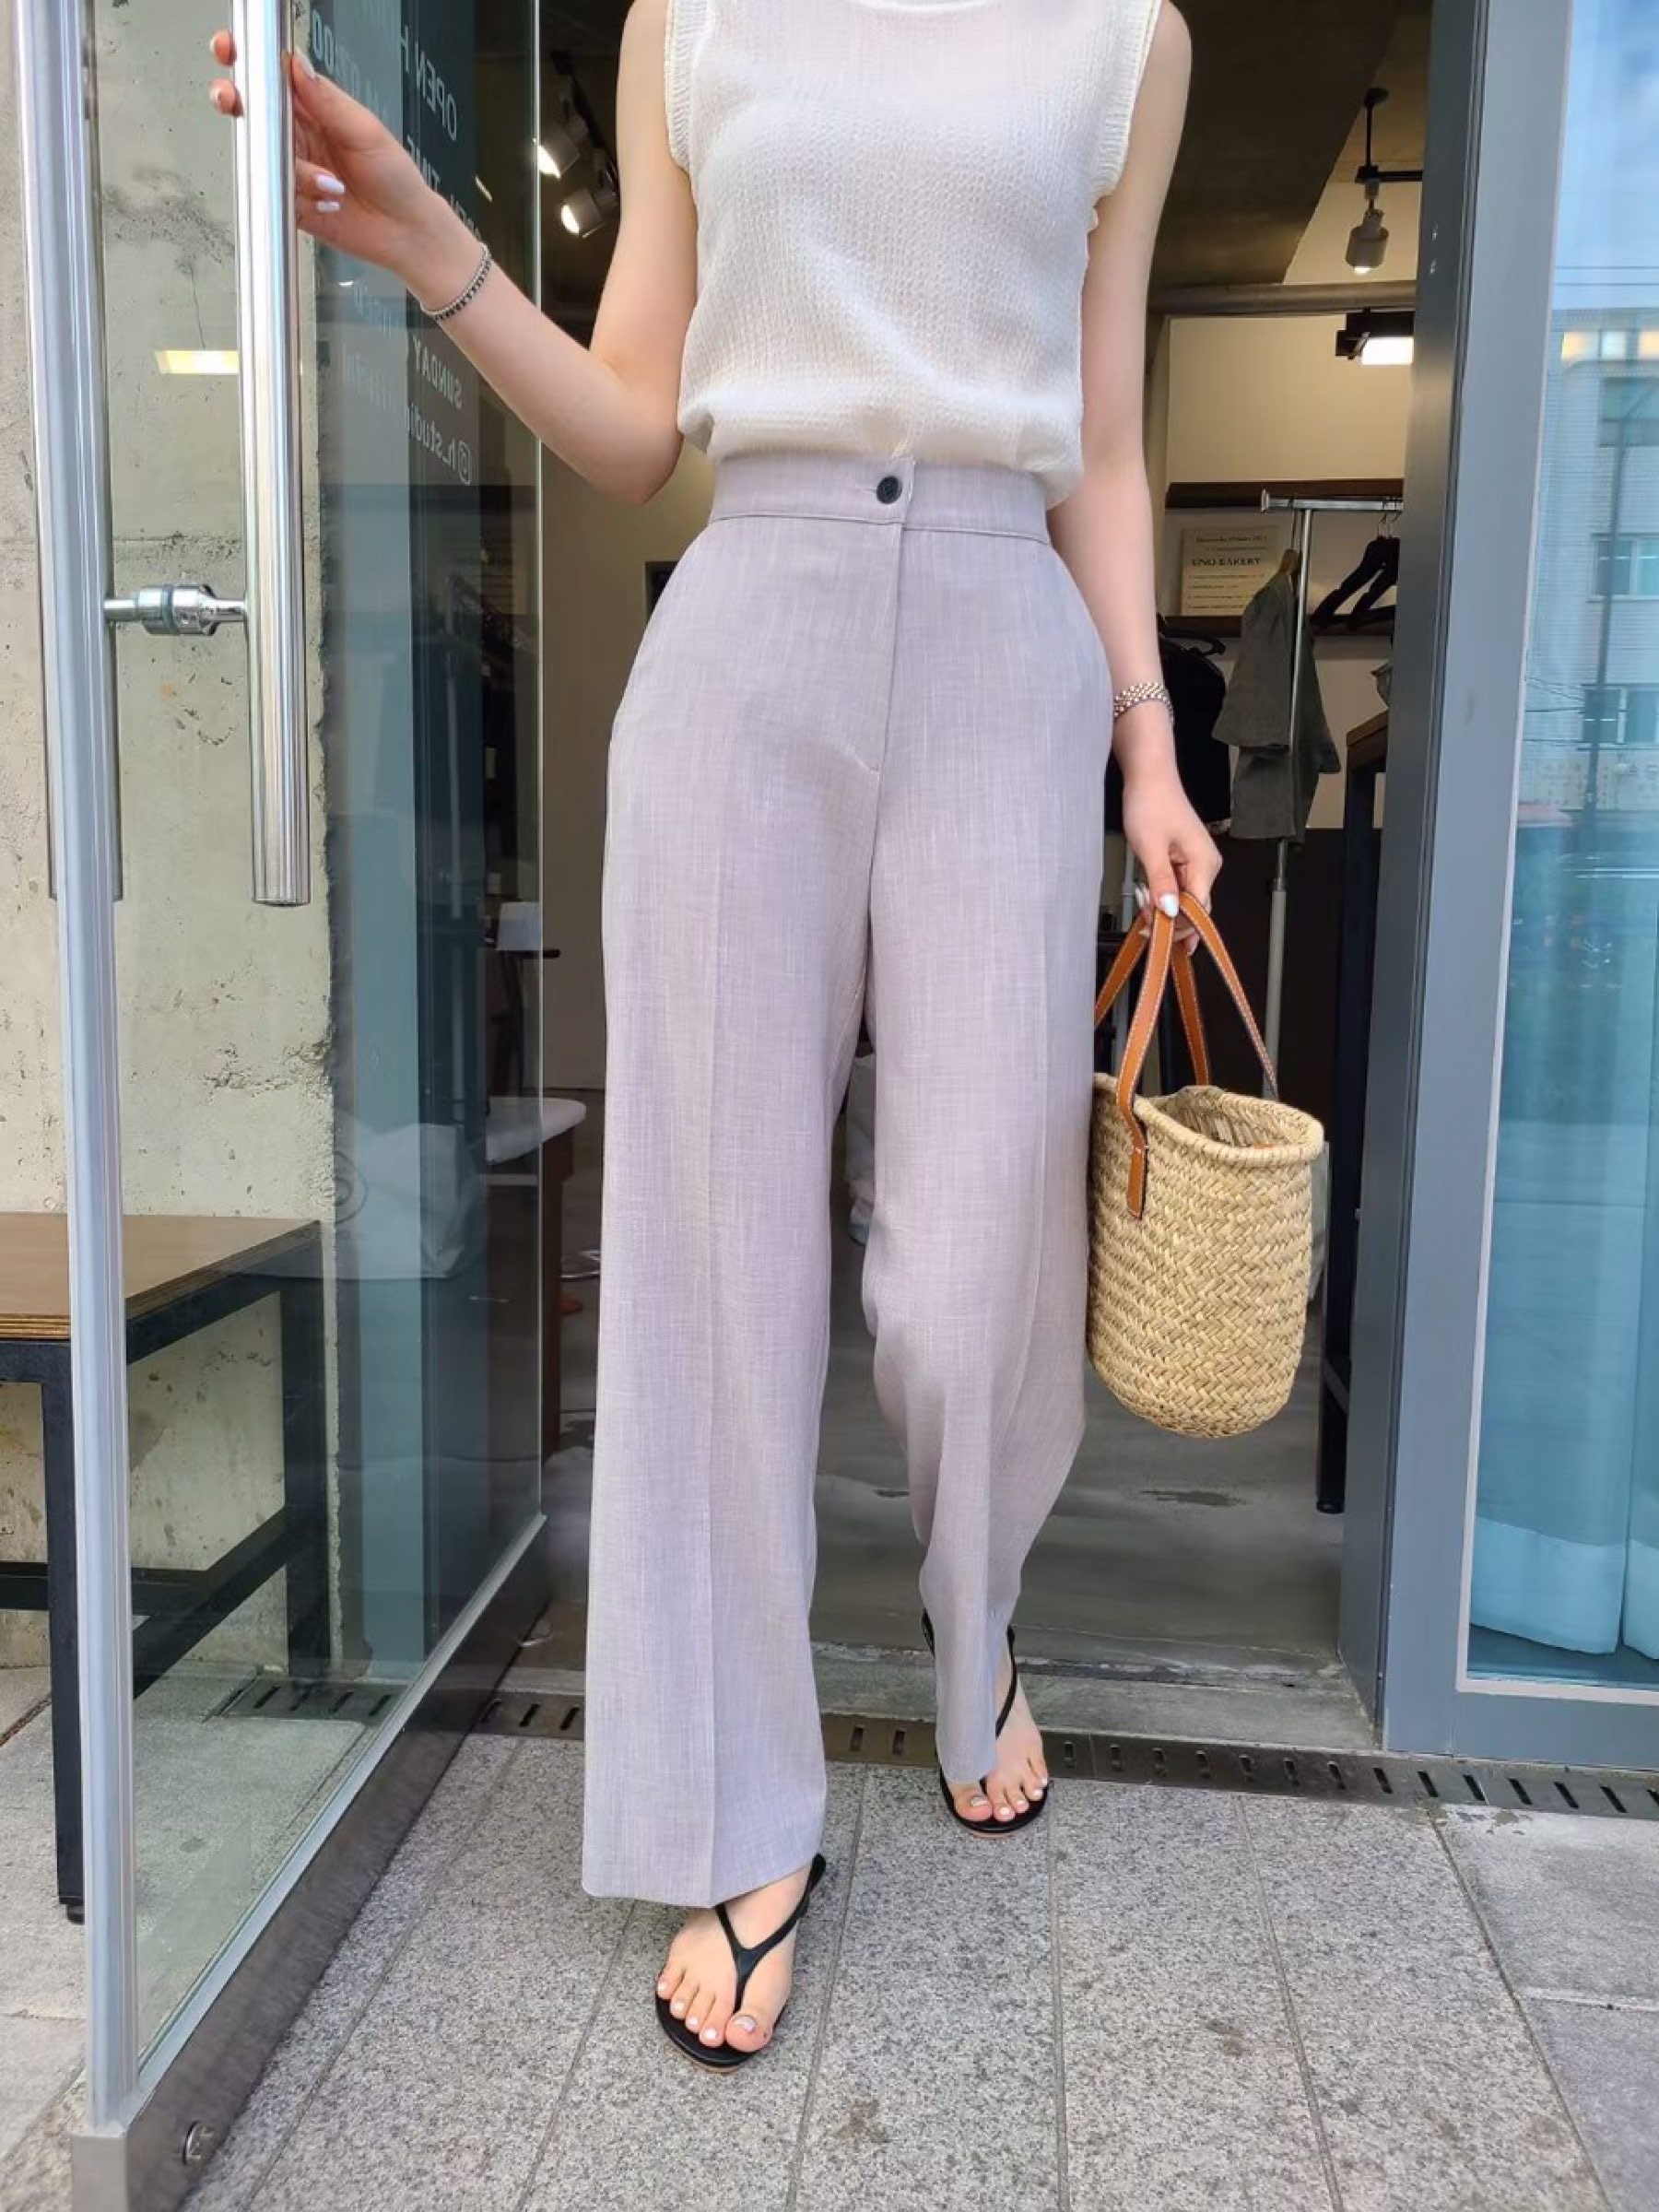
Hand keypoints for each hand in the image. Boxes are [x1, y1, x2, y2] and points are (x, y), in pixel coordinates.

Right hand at [207, 31, 474, 300]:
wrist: (405, 231)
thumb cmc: (395, 178)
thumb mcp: (365, 130)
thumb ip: (327, 100)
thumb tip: (297, 65)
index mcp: (314, 109)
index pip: (272, 78)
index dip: (248, 63)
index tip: (232, 50)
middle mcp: (298, 135)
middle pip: (251, 111)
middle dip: (235, 101)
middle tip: (234, 101)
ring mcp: (292, 168)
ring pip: (265, 158)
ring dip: (298, 173)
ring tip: (334, 184)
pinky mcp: (291, 200)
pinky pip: (278, 193)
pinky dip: (304, 197)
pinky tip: (330, 202)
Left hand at [1120, 766, 1221, 946]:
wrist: (1149, 776)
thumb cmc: (1151, 802)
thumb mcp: (1150, 847)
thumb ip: (1160, 882)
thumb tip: (1169, 911)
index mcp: (1204, 863)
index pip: (1198, 909)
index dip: (1178, 926)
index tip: (1155, 935)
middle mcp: (1206, 865)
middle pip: (1194, 908)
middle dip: (1170, 922)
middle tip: (1145, 930)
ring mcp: (1196, 863)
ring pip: (1184, 899)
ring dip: (1164, 910)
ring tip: (1143, 912)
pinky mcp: (1184, 860)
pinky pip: (1177, 887)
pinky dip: (1162, 896)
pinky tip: (1148, 900)